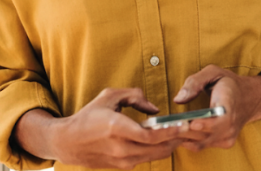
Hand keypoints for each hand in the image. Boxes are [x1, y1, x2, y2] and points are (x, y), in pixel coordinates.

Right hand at [19, 88, 188, 169]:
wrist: (68, 142)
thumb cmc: (89, 116)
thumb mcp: (109, 96)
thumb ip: (134, 96)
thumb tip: (155, 110)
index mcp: (117, 128)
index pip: (150, 135)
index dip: (170, 131)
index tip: (184, 124)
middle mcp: (120, 148)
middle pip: (158, 148)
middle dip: (177, 139)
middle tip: (191, 129)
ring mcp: (121, 160)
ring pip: (154, 156)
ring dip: (170, 146)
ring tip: (182, 134)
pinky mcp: (122, 166)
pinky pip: (146, 158)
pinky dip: (158, 150)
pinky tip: (165, 141)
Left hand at [172, 65, 260, 150]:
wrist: (250, 98)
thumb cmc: (229, 83)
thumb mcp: (213, 72)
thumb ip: (195, 82)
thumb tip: (178, 99)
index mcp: (229, 104)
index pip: (220, 120)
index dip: (206, 124)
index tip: (192, 123)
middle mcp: (230, 124)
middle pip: (206, 134)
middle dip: (185, 131)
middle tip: (166, 126)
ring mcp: (228, 136)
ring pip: (201, 142)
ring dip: (184, 137)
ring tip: (168, 128)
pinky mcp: (224, 143)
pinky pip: (202, 145)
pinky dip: (189, 140)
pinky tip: (179, 131)